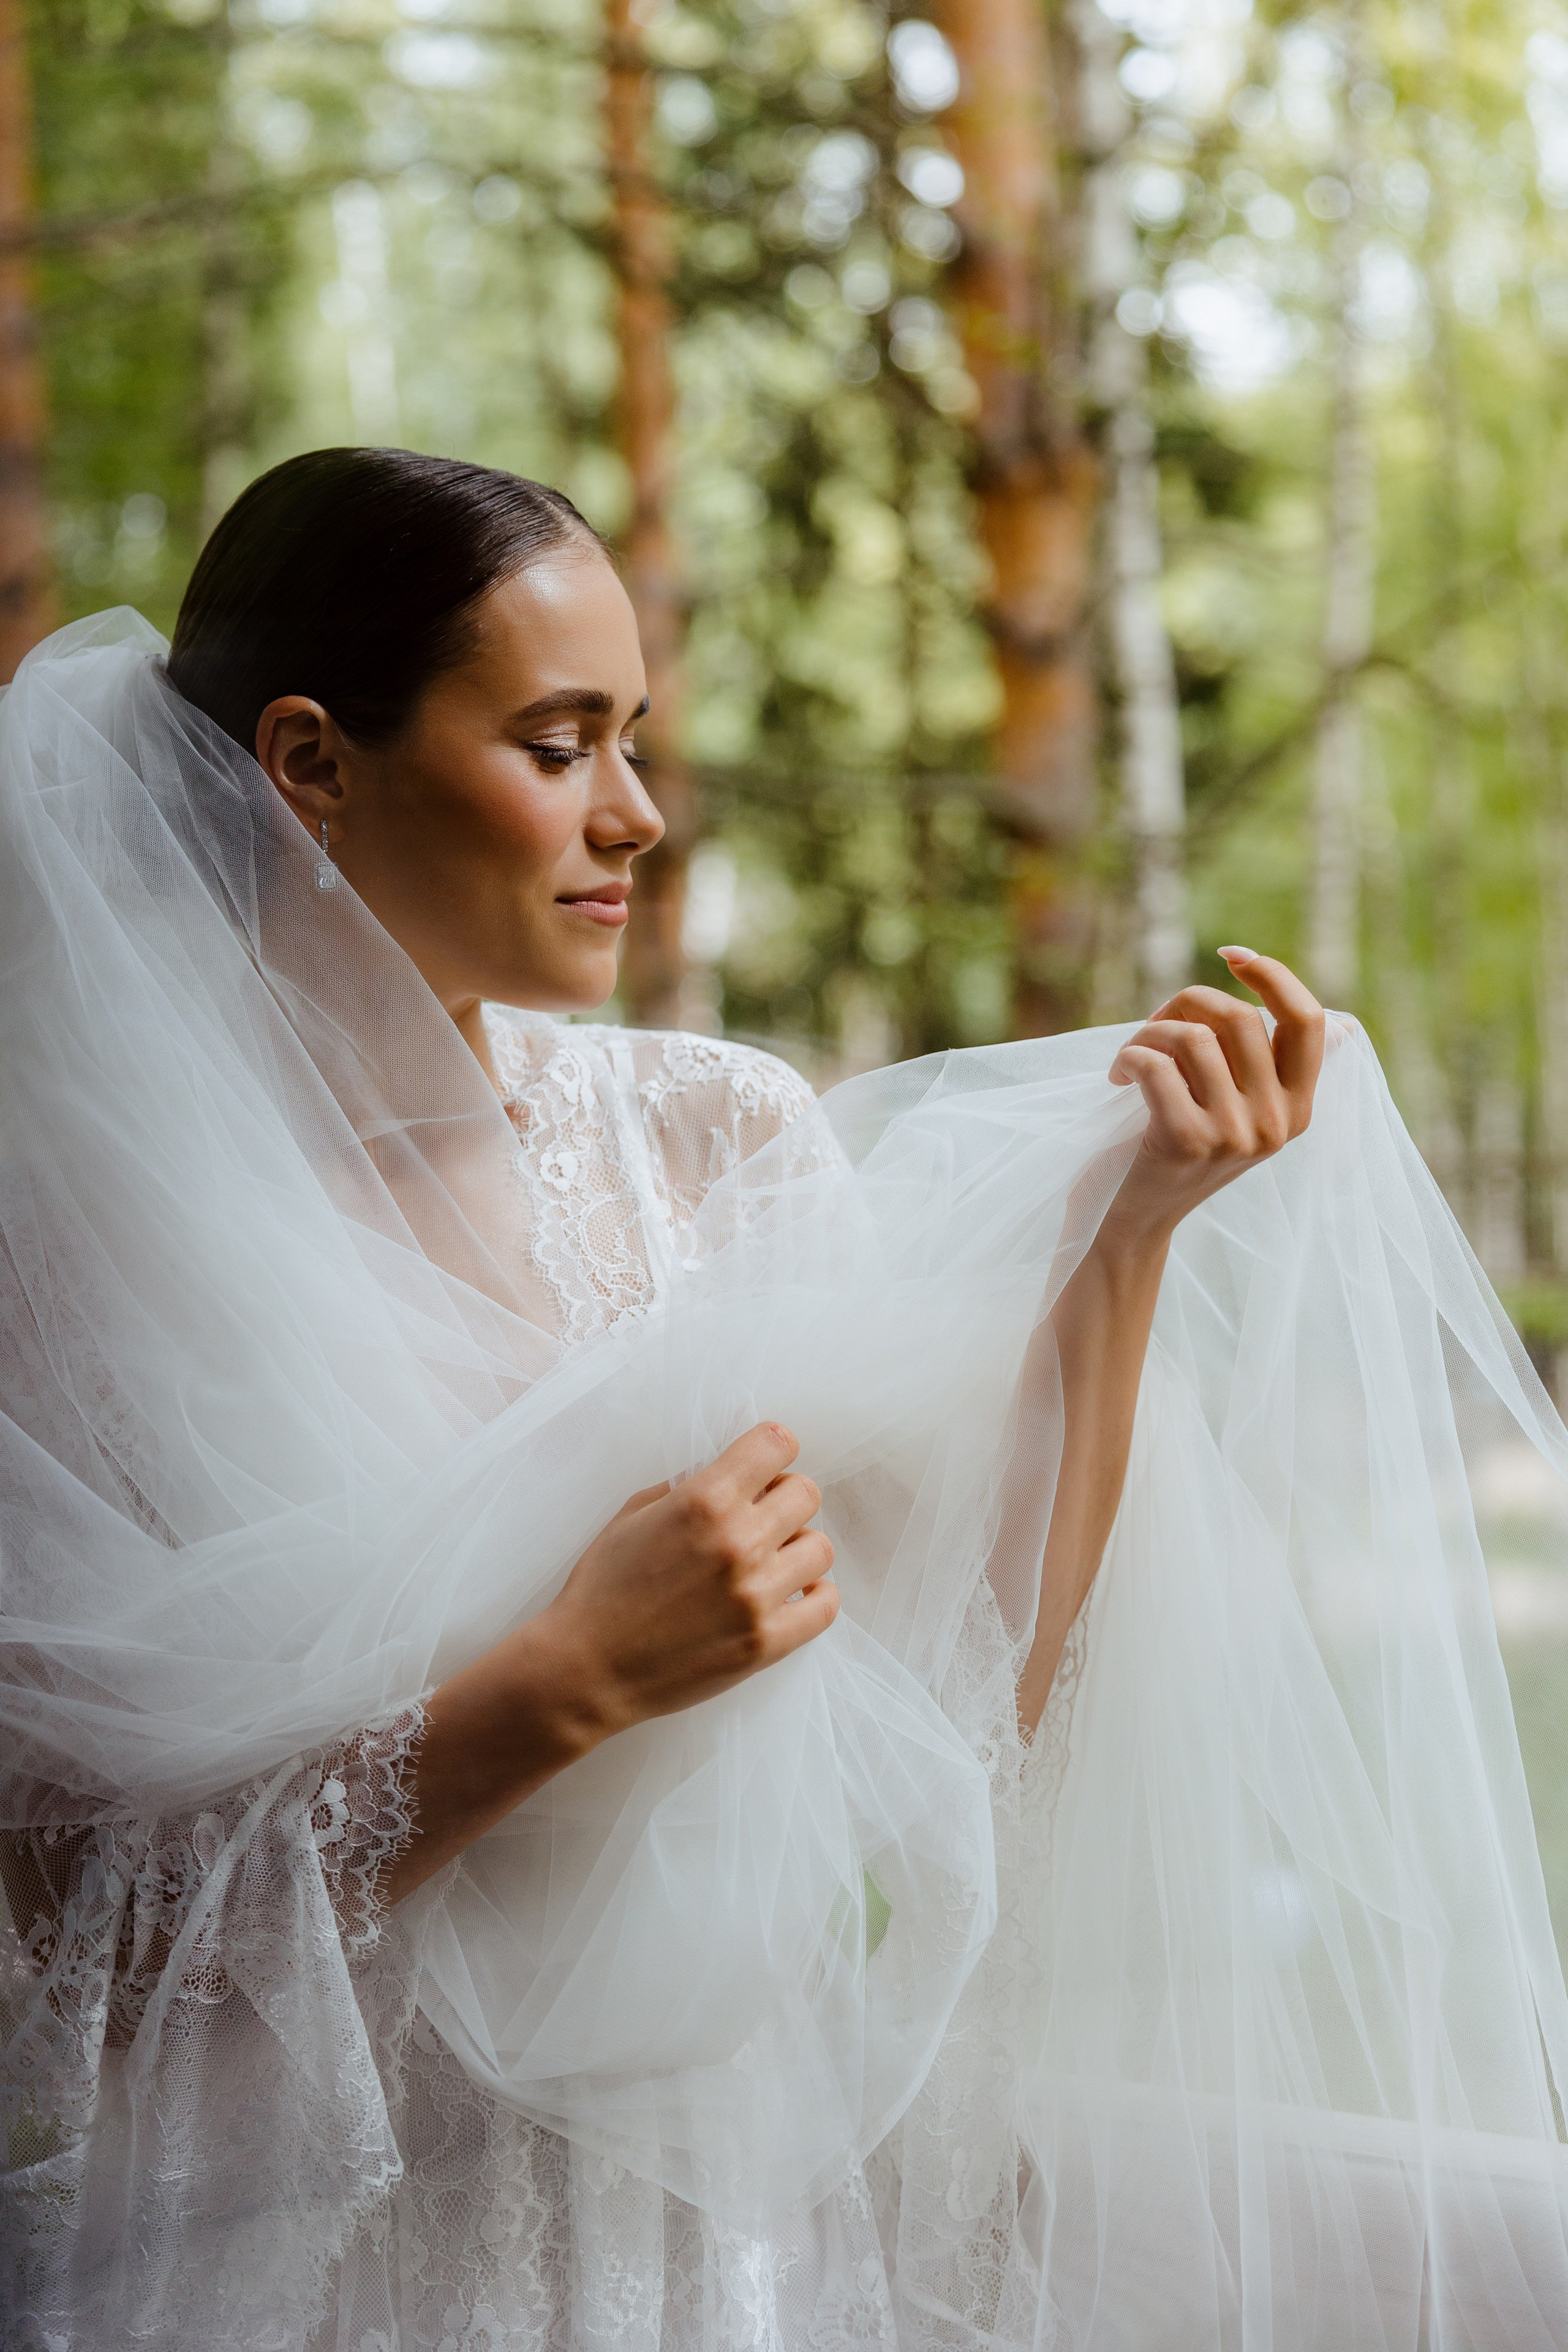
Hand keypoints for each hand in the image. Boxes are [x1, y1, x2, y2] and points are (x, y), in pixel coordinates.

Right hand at [539, 1421, 838, 1738]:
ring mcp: (756, 1595)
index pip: (776, 1445)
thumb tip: (729, 1473)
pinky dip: (814, 1595)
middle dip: (785, 1498)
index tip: (767, 1464)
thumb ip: (685, 1487)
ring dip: (797, 1548)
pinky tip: (790, 1594)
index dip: (774, 1449)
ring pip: (820, 1548)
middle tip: (762, 1517)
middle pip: (806, 1494)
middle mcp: (738, 1542)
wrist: (586, 1668)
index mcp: (703, 1501)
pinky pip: (825, 1605)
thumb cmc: (601, 1589)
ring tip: (771, 1562)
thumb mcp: (632, 1516)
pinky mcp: (765, 1643)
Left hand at [1103, 948, 1324, 1254]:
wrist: (1136, 1221)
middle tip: (1156, 1025)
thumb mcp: (1239, 1110)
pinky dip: (1128, 1058)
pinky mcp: (1188, 1141)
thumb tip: (1320, 1010)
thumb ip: (1265, 1064)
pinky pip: (1156, 1065)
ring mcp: (1235, 1134)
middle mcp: (1277, 1122)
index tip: (1231, 956)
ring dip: (1149, 1034)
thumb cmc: (1180, 1149)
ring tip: (1131, 1056)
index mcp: (1299, 1108)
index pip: (1309, 1021)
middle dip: (1187, 1002)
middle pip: (1240, 1017)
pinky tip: (1118, 1076)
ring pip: (1193, 1038)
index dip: (1274, 976)